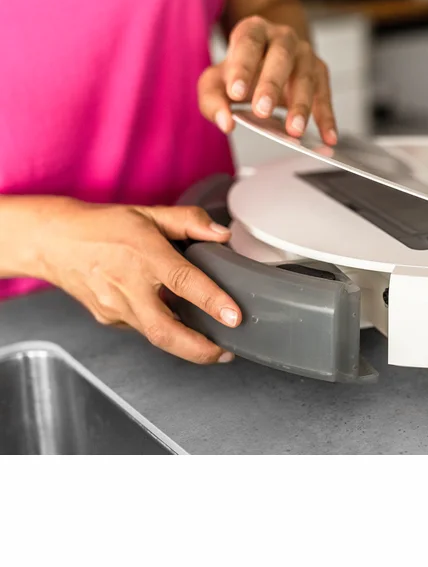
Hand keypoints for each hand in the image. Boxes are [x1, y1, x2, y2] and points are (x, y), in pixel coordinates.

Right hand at [36, 198, 241, 364]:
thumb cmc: (103, 226)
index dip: (211, 300)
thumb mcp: (149, 213)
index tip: (234, 316)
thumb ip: (189, 221)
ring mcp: (116, 307)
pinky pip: (143, 329)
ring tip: (212, 346)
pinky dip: (165, 330)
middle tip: (225, 353)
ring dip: (186, 345)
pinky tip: (178, 325)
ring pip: (155, 336)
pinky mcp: (109, 319)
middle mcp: (129, 286)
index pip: (183, 281)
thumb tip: (223, 235)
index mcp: (144, 255)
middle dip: (199, 350)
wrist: (54, 241)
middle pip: (165, 331)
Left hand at [198, 15, 337, 145]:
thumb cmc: (240, 70)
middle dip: (271, 85)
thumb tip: (225, 123)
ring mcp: (305, 54)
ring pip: (306, 78)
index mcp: (254, 31)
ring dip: (301, 106)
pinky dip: (327, 118)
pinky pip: (324, 97)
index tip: (235, 93)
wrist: (267, 56)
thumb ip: (212, 101)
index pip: (248, 45)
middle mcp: (283, 38)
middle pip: (281, 57)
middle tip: (262, 111)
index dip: (242, 67)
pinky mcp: (320, 73)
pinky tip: (328, 138)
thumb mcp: (216, 81)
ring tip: (294, 131)